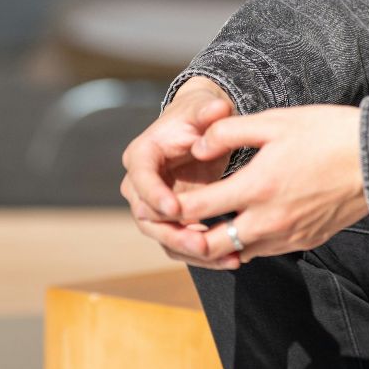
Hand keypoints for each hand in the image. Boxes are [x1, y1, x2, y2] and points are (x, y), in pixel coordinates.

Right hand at [121, 84, 241, 269]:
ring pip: (163, 236)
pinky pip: (180, 242)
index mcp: (141, 156)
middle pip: (147, 216)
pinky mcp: (171, 220)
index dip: (155, 195)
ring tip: (224, 258)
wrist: (200, 129)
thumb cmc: (199, 115)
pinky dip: (201, 254)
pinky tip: (229, 259)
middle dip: (174, 232)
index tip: (175, 208)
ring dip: (190, 250)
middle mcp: (140, 184)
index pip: (141, 179)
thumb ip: (210, 111)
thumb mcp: (204, 109)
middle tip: (203, 243)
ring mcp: (153, 205)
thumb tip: (218, 109)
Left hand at [168, 105, 368, 268]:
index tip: (157, 202)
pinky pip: (266, 250)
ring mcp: (288, 235)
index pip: (196, 209)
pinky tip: (251, 220)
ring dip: (220, 242)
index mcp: (256, 187)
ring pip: (237, 252)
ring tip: (211, 223)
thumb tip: (197, 146)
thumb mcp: (276, 121)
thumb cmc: (329, 134)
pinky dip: (250, 241)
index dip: (169, 208)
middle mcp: (268, 220)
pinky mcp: (306, 241)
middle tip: (178, 223)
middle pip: (209, 245)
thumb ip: (229, 132)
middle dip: (188, 237)